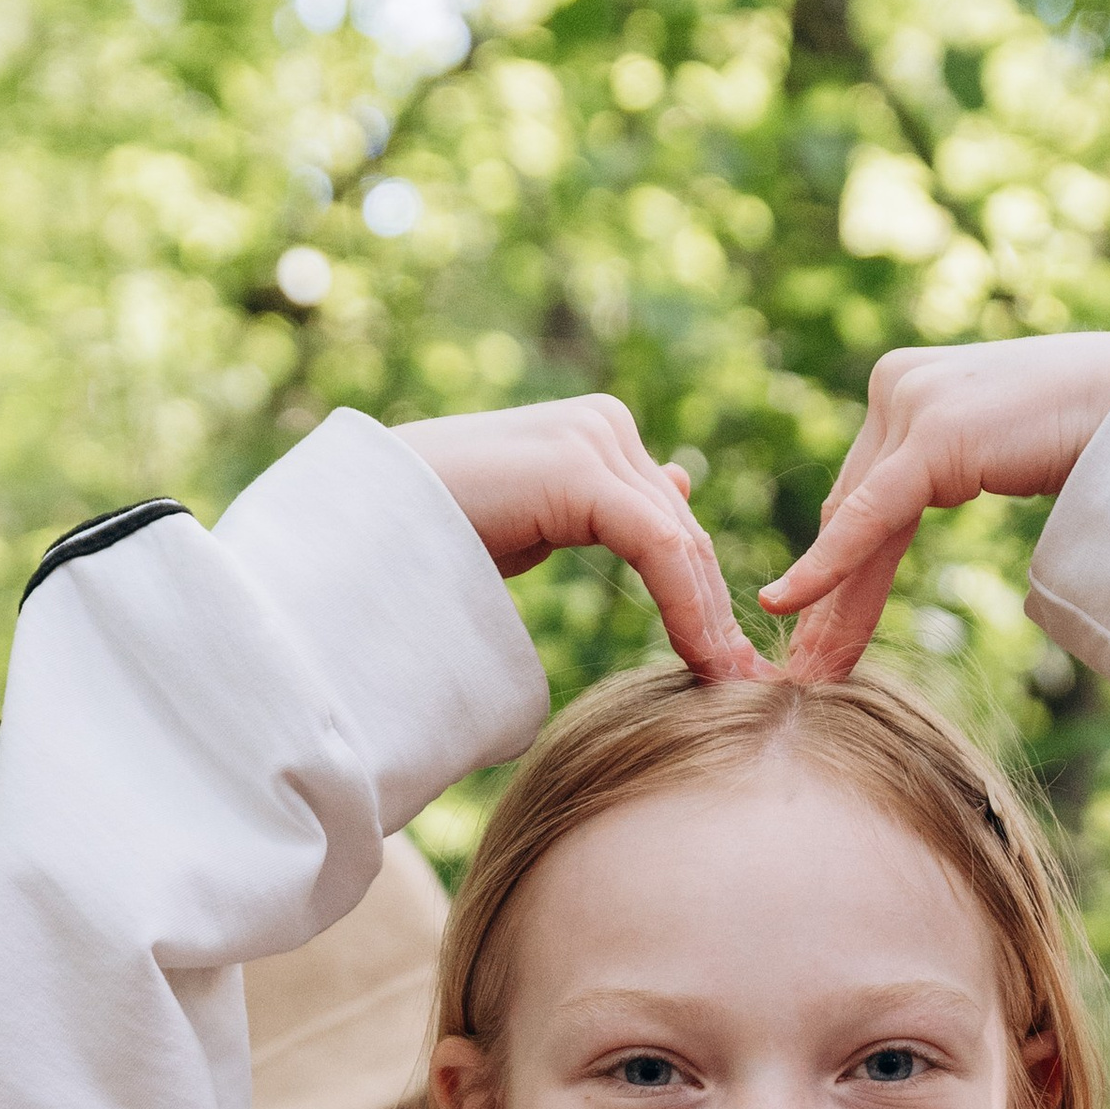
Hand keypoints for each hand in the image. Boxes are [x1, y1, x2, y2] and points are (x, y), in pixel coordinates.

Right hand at [394, 397, 760, 684]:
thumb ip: (605, 510)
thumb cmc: (432, 537)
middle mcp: (604, 425)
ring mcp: (594, 438)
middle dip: (715, 610)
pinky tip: (700, 659)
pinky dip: (685, 605)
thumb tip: (678, 489)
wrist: (364, 525)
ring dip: (708, 618)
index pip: (670, 523)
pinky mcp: (580, 468)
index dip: (702, 594)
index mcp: (595, 434)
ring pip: (678, 541)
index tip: (727, 663)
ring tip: (728, 683)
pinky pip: (657, 545)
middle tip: (745, 681)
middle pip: (682, 532)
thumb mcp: (538, 524)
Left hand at [760, 335, 1109, 681]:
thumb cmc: (1088, 431)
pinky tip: (786, 604)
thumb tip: (917, 509)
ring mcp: (907, 403)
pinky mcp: (930, 435)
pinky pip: (865, 517)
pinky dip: (826, 566)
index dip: (834, 565)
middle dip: (827, 596)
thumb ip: (945, 470)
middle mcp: (894, 384)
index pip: (860, 493)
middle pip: (849, 512)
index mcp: (905, 384)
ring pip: (855, 523)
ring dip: (832, 602)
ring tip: (813, 668)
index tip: (816, 629)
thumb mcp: (992, 454)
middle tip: (805, 664)